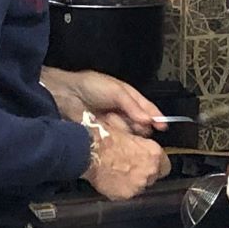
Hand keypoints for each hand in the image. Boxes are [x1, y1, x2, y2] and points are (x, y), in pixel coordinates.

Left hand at [42, 67, 161, 133]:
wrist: (66, 95)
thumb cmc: (91, 86)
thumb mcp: (117, 91)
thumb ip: (133, 106)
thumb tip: (149, 120)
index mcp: (130, 99)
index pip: (149, 110)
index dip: (157, 118)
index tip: (163, 127)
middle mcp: (124, 113)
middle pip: (142, 125)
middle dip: (143, 127)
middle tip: (140, 129)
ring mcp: (115, 125)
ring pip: (131, 134)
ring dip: (130, 133)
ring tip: (122, 128)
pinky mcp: (105, 135)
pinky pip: (118, 141)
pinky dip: (119, 140)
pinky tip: (116, 137)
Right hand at [85, 121, 169, 200]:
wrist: (89, 151)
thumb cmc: (105, 138)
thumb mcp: (129, 133)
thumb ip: (141, 145)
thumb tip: (142, 146)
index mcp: (154, 153)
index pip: (165, 166)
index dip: (156, 164)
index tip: (150, 163)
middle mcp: (149, 171)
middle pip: (153, 177)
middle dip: (144, 173)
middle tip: (130, 167)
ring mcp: (138, 184)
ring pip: (140, 186)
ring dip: (133, 181)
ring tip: (118, 173)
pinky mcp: (125, 194)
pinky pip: (126, 194)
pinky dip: (120, 189)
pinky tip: (112, 180)